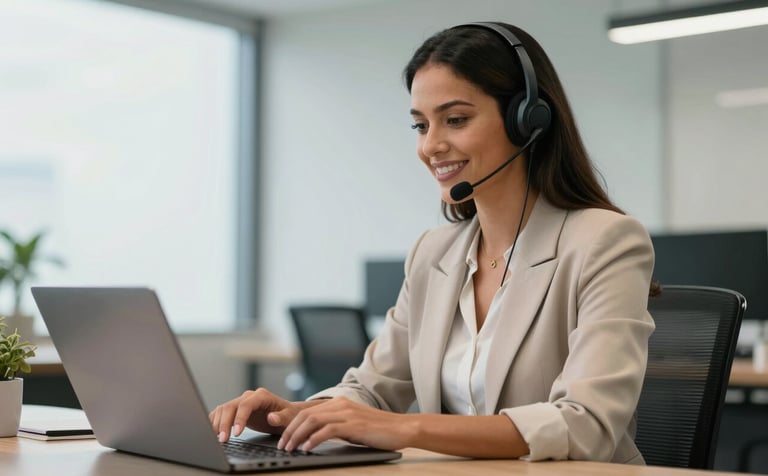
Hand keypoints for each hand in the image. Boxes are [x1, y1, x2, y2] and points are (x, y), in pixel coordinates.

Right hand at [209, 388, 304, 442]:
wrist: (286, 415)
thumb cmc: (289, 415)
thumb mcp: (290, 417)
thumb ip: (281, 417)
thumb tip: (272, 418)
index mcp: (262, 396)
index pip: (246, 405)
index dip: (240, 418)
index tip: (237, 434)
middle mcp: (249, 396)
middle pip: (230, 406)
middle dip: (225, 424)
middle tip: (223, 440)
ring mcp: (240, 402)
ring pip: (223, 409)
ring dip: (218, 424)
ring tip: (218, 439)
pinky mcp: (235, 409)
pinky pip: (221, 413)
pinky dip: (215, 422)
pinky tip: (213, 433)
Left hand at [277, 397, 411, 452]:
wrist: (402, 428)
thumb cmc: (378, 430)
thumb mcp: (353, 424)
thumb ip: (336, 425)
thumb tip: (314, 436)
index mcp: (339, 402)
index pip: (308, 411)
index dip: (292, 425)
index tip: (284, 438)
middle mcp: (341, 404)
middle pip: (306, 415)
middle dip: (290, 431)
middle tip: (282, 446)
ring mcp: (347, 413)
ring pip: (313, 421)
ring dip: (298, 435)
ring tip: (290, 448)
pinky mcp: (354, 425)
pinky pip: (328, 430)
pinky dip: (314, 439)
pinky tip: (307, 448)